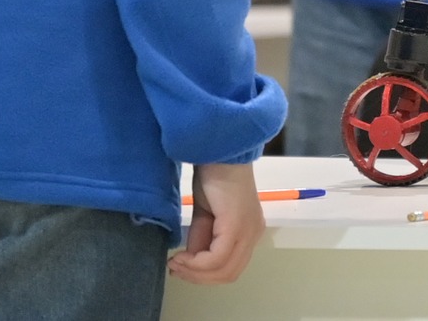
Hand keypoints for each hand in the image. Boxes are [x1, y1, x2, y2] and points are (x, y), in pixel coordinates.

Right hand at [169, 162, 264, 285]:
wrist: (218, 151)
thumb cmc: (213, 176)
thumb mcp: (205, 215)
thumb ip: (202, 238)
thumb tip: (190, 261)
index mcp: (249, 231)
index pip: (230, 267)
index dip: (203, 274)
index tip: (178, 267)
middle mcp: (253, 234)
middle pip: (228, 274)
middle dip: (198, 277)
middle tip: (174, 268)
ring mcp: (248, 231)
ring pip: (224, 270)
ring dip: (195, 272)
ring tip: (175, 262)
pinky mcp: (237, 226)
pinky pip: (217, 258)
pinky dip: (196, 263)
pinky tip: (180, 256)